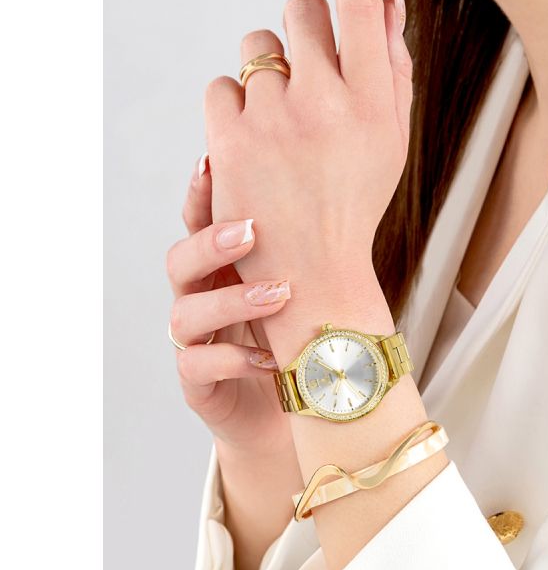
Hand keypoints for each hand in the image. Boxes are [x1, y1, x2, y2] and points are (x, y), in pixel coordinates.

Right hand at [166, 155, 293, 456]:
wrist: (301, 406)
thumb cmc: (303, 335)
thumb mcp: (306, 286)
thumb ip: (307, 246)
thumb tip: (345, 187)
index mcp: (223, 267)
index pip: (200, 223)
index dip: (199, 194)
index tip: (212, 163)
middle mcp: (201, 298)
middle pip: (180, 261)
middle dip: (210, 243)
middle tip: (252, 231)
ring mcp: (196, 342)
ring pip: (185, 314)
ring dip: (231, 300)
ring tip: (279, 296)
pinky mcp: (198, 384)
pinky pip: (198, 367)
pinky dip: (232, 360)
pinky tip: (268, 360)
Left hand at [204, 0, 410, 296]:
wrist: (311, 269)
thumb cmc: (355, 199)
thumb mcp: (393, 137)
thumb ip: (395, 65)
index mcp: (375, 102)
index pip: (357, 1)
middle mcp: (326, 103)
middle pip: (301, 8)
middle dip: (305, 23)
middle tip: (308, 59)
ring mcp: (274, 120)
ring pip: (256, 44)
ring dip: (268, 67)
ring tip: (280, 113)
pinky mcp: (230, 141)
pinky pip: (221, 86)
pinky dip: (235, 105)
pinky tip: (254, 136)